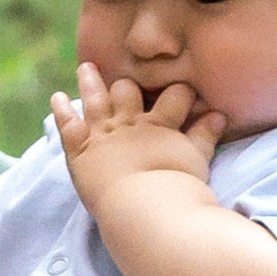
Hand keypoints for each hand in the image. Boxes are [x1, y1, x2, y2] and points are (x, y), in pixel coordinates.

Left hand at [53, 63, 224, 216]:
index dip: (180, 92)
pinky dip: (61, 110)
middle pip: (128, 90)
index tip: (183, 94)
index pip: (174, 94)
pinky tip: (56, 97)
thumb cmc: (177, 187)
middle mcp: (130, 123)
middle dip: (127, 85)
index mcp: (160, 123)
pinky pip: (68, 125)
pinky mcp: (81, 151)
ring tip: (86, 67)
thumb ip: (205, 135)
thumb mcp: (197, 159)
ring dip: (90, 82)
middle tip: (124, 82)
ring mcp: (104, 134)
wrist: (146, 208)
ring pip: (95, 99)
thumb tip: (219, 115)